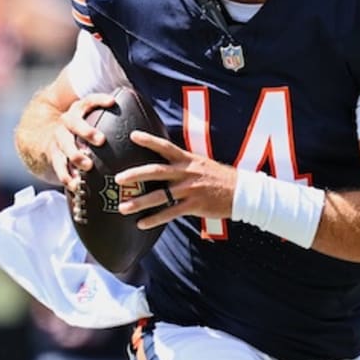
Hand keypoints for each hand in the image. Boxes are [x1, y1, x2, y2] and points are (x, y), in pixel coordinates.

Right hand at [50, 94, 118, 191]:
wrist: (48, 136)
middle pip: (74, 124)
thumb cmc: (83, 130)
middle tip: (101, 140)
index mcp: (78, 111)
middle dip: (87, 131)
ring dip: (76, 156)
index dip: (99, 100)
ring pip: (64, 146)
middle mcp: (66, 123)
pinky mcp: (54, 156)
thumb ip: (112, 120)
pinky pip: (59, 167)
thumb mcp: (91, 119)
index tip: (112, 102)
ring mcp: (58, 139)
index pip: (88, 101)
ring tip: (88, 166)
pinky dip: (67, 176)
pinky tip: (76, 185)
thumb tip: (146, 123)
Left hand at [116, 130, 237, 226]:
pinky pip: (170, 213)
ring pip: (160, 196)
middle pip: (156, 171)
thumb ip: (183, 163)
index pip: (165, 147)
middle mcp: (186, 173)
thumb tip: (166, 164)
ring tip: (123, 207)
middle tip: (118, 179)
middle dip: (135, 175)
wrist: (241, 192)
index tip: (132, 135)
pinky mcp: (194, 205)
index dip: (149, 140)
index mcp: (187, 160)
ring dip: (139, 202)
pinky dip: (154, 219)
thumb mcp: (201, 164)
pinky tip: (141, 224)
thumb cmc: (219, 178)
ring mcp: (189, 190)